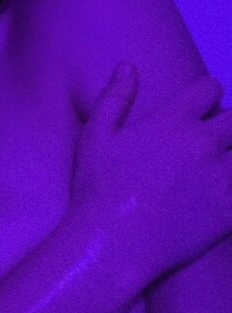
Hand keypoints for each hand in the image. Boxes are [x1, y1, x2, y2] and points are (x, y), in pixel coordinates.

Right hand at [71, 63, 231, 276]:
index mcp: (173, 120)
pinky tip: (217, 198)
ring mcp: (221, 177)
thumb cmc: (97, 190)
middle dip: (228, 125)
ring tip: (215, 170)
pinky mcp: (230, 209)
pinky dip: (230, 189)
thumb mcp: (95, 137)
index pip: (209, 88)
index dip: (206, 94)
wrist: (111, 245)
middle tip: (213, 141)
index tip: (200, 107)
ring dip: (231, 157)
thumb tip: (128, 67)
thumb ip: (114, 98)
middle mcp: (204, 142)